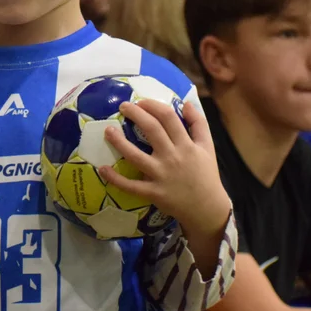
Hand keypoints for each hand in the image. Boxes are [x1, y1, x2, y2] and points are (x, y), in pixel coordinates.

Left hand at [101, 100, 230, 238]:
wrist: (207, 208)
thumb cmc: (205, 174)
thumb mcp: (207, 147)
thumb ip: (198, 124)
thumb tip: (187, 103)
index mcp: (186, 145)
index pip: (168, 118)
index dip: (152, 106)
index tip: (141, 102)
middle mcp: (173, 157)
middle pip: (152, 130)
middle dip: (135, 114)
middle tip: (123, 106)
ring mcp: (161, 175)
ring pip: (136, 156)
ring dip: (119, 142)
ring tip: (108, 130)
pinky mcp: (153, 192)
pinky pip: (131, 186)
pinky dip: (116, 179)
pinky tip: (103, 168)